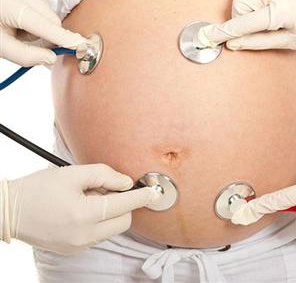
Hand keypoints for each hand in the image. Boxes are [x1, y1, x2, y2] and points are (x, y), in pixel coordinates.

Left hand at [0, 0, 88, 65]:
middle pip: (53, 21)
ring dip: (41, 25)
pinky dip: (37, 15)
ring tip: (17, 24)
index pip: (47, 27)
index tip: (83, 46)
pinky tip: (20, 15)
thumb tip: (51, 58)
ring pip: (51, 15)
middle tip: (23, 38)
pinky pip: (46, 6)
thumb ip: (25, 56)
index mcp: (12, 6)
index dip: (66, 39)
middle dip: (46, 35)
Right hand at [0, 164, 159, 253]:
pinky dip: (99, 220)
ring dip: (111, 212)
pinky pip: (98, 234)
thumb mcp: (73, 173)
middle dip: (124, 204)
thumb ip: (104, 175)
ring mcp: (78, 246)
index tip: (155, 191)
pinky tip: (84, 207)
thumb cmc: (40, 188)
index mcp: (85, 215)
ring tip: (89, 197)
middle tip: (107, 188)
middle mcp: (84, 236)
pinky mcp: (73, 249)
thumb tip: (126, 183)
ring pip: (111, 229)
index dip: (142, 196)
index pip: (124, 205)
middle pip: (123, 221)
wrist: (10, 210)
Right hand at [197, 0, 295, 50]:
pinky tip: (276, 1)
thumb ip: (259, 42)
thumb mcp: (292, 40)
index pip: (242, 23)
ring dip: (247, 6)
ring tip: (268, 14)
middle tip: (256, 26)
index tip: (207, 37)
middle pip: (238, 3)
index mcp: (278, 11)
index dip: (223, 32)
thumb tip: (234, 44)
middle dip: (240, 17)